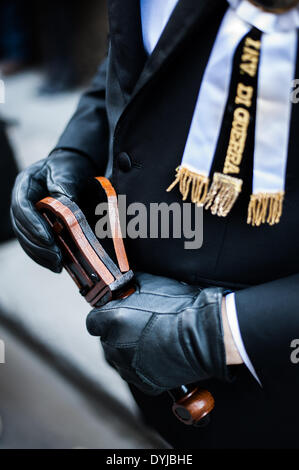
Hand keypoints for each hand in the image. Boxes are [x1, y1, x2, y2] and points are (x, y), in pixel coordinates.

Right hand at [11, 150, 96, 272]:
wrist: (72, 168)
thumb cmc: (68, 167)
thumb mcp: (67, 170)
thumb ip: (65, 186)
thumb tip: (67, 206)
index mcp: (25, 184)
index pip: (22, 206)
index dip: (33, 224)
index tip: (48, 238)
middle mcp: (20, 201)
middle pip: (21, 227)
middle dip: (38, 244)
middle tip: (56, 257)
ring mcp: (25, 215)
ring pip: (25, 239)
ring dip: (40, 255)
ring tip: (57, 265)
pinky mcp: (34, 227)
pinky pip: (34, 244)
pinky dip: (43, 256)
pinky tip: (56, 266)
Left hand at [86, 272, 230, 394]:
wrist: (203, 334)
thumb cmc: (181, 308)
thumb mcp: (151, 284)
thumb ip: (131, 286)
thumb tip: (126, 286)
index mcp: (113, 321)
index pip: (93, 321)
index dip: (104, 316)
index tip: (114, 314)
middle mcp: (116, 346)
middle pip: (106, 340)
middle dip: (118, 332)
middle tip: (139, 324)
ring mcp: (129, 367)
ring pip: (119, 358)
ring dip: (129, 350)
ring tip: (152, 339)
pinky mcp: (144, 382)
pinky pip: (136, 373)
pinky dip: (144, 366)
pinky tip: (159, 354)